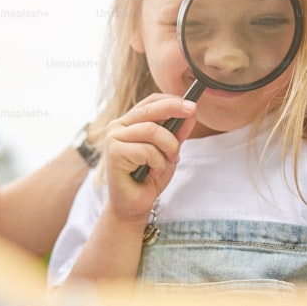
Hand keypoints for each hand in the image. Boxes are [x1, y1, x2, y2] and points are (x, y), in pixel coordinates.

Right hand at [101, 94, 196, 224]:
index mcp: (130, 123)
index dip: (171, 100)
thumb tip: (190, 114)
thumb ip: (177, 134)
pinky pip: (146, 150)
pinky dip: (157, 162)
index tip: (191, 104)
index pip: (150, 101)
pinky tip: (151, 172)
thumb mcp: (169, 152)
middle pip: (150, 110)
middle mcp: (118, 126)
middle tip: (192, 111)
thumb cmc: (148, 178)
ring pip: (151, 131)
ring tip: (166, 161)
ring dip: (168, 147)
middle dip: (175, 109)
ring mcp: (113, 138)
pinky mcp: (114, 153)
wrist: (133, 206)